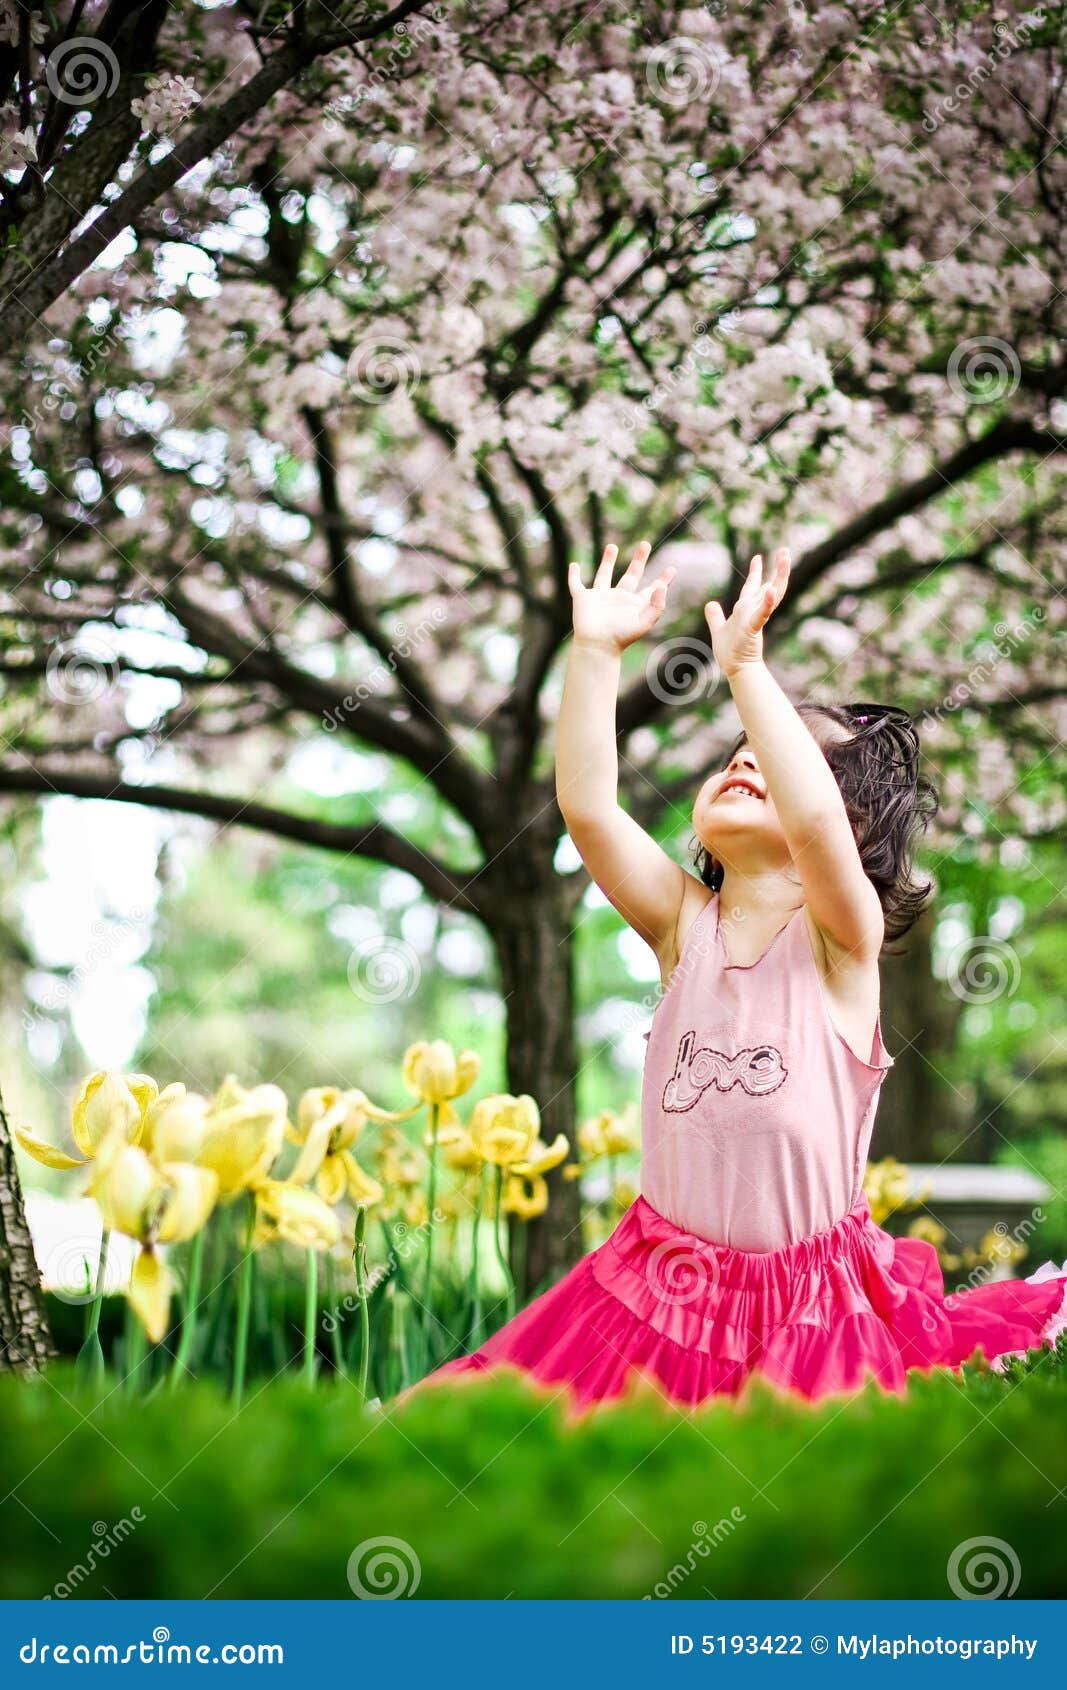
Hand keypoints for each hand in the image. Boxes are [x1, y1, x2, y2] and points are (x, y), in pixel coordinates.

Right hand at [568, 541, 675, 654]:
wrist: (597, 645)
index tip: (672, 569)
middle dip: (639, 560)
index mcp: (635, 604)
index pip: (652, 589)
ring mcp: (600, 598)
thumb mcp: (644, 622)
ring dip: (608, 561)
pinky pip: (576, 584)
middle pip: (632, 575)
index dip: (663, 580)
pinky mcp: (582, 599)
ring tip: (612, 546)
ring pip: (605, 575)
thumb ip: (657, 606)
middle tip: (645, 544)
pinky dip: (573, 575)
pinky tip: (573, 565)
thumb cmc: (621, 636)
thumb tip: (662, 587)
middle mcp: (619, 598)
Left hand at [704, 547, 789, 676]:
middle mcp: (752, 610)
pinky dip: (766, 602)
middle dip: (778, 568)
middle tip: (785, 551)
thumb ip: (715, 616)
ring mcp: (755, 618)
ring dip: (779, 577)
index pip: (752, 586)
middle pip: (768, 585)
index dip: (755, 571)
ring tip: (785, 560)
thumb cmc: (729, 652)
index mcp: (745, 609)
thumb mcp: (718, 628)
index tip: (758, 557)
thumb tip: (710, 603)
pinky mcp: (753, 627)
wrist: (736, 668)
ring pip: (771, 594)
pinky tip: (770, 590)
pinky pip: (761, 613)